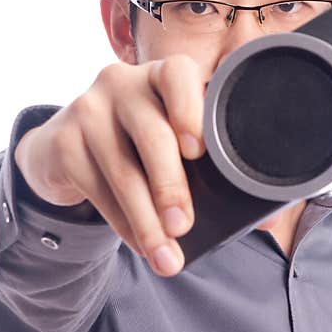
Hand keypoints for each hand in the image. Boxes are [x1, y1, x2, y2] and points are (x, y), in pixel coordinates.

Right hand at [14, 54, 205, 276]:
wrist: (65, 148)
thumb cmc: (139, 146)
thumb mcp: (170, 139)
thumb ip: (210, 165)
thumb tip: (269, 220)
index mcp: (161, 75)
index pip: (177, 75)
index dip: (190, 109)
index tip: (198, 151)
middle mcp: (122, 82)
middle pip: (152, 135)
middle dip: (171, 187)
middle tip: (183, 226)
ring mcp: (88, 108)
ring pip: (124, 171)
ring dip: (147, 221)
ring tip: (167, 256)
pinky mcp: (63, 141)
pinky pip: (97, 189)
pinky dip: (123, 224)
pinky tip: (140, 244)